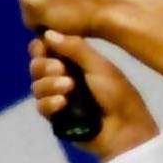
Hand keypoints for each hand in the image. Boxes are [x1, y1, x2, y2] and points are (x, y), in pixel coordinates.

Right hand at [29, 32, 156, 160]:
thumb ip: (75, 48)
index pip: (46, 48)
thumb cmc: (117, 95)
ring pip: (36, 86)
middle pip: (36, 65)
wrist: (125, 130)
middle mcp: (63, 76)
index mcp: (74, 60)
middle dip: (44, 65)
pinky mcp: (57, 117)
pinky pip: (41, 106)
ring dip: (48, 84)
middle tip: (60, 69)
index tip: (44, 47)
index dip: (41, 46)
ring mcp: (58, 96)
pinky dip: (49, 103)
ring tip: (68, 88)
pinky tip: (62, 103)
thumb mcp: (99, 66)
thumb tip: (47, 33)